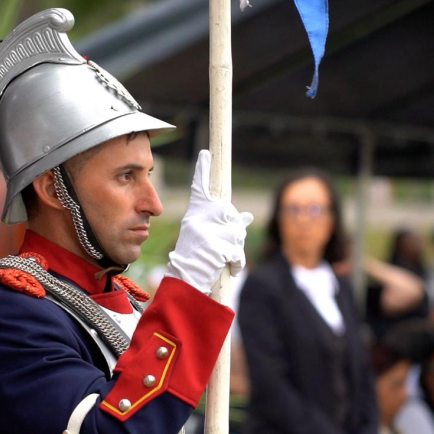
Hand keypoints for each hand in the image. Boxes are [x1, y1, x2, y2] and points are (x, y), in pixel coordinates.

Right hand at [165, 150, 253, 293]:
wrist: (185, 280)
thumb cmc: (196, 257)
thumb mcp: (207, 236)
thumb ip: (227, 224)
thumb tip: (248, 216)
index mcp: (195, 214)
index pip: (200, 188)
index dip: (203, 170)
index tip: (206, 153)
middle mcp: (198, 220)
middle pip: (230, 213)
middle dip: (234, 229)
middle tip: (222, 242)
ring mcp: (207, 233)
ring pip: (237, 232)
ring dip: (236, 248)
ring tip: (222, 257)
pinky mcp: (216, 248)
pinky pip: (237, 251)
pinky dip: (236, 262)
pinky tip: (227, 266)